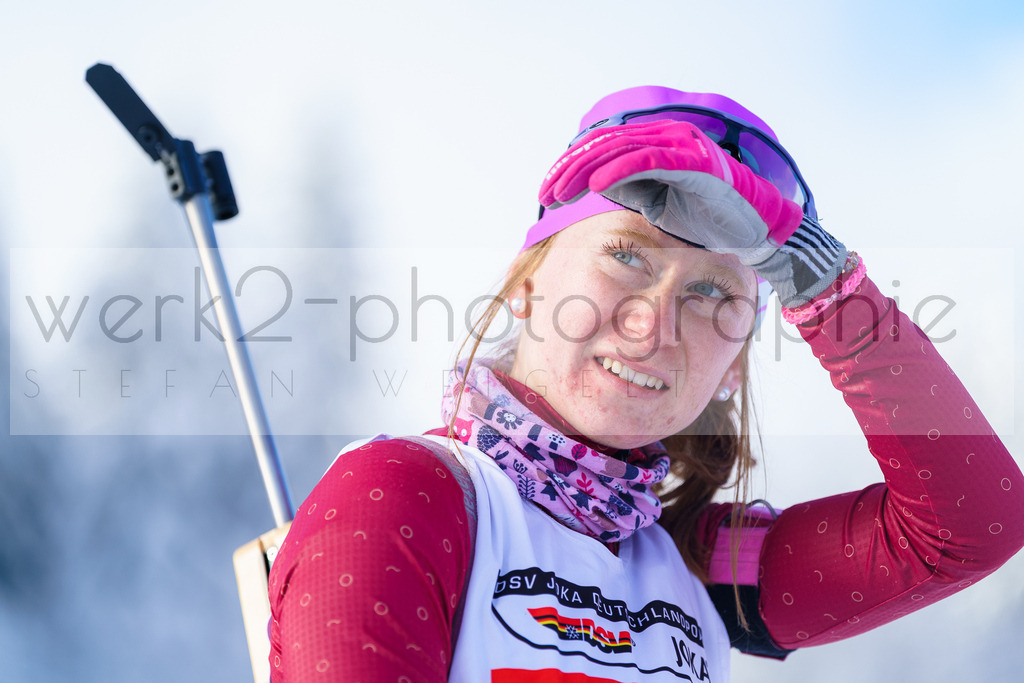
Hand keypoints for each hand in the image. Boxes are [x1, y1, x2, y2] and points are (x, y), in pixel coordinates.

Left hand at [539, 119, 801, 251]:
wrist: (755, 230)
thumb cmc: (706, 219)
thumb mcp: (655, 203)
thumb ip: (628, 189)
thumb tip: (592, 187)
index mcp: (654, 146)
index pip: (603, 150)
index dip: (570, 169)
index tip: (546, 193)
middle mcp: (665, 138)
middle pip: (605, 146)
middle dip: (569, 170)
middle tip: (545, 194)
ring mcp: (680, 145)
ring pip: (621, 150)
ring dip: (586, 171)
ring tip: (561, 192)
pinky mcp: (694, 160)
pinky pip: (649, 160)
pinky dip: (620, 170)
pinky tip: (596, 185)